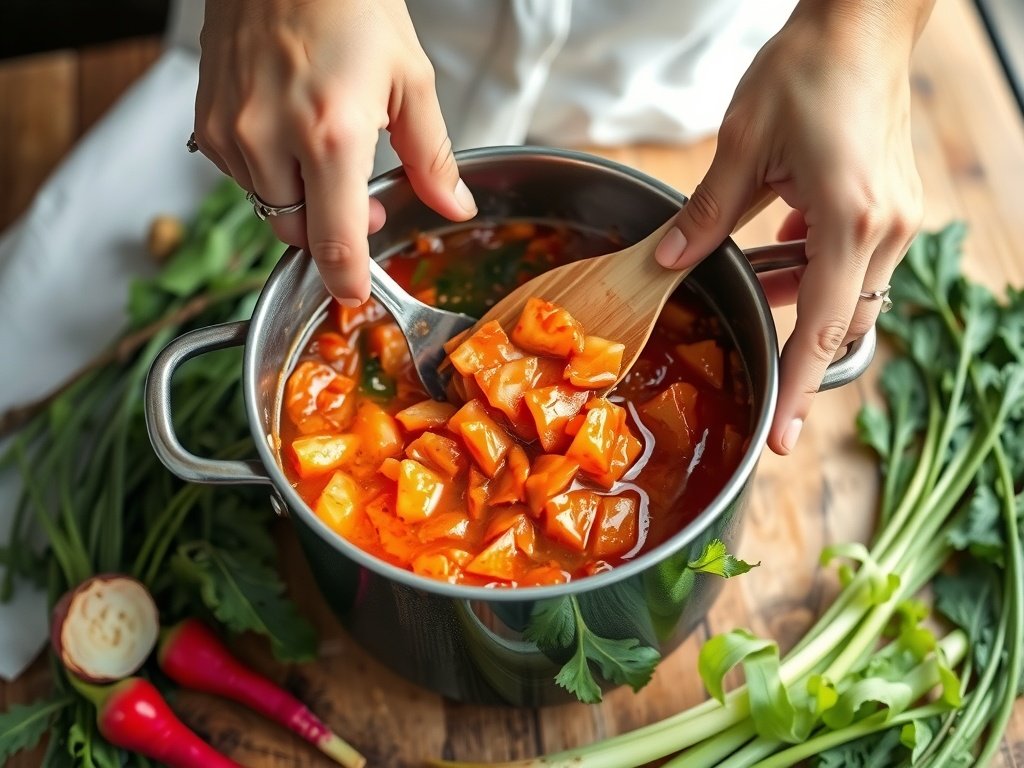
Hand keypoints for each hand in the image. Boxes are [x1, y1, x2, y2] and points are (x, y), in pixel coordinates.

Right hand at [192, 0, 477, 304]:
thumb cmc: (351, 4)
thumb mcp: (410, 80)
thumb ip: (432, 157)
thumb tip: (453, 207)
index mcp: (331, 134)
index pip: (334, 239)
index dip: (347, 278)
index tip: (354, 293)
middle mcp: (271, 138)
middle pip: (297, 232)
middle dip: (330, 232)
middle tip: (362, 203)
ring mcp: (232, 130)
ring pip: (268, 205)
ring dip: (300, 200)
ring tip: (327, 156)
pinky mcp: (208, 119)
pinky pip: (241, 175)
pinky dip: (270, 172)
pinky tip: (290, 136)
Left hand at [654, 0, 932, 454]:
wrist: (863, 20)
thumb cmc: (806, 70)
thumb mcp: (742, 146)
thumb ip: (706, 216)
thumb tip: (668, 264)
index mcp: (850, 219)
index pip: (823, 328)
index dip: (797, 388)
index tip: (782, 438)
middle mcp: (887, 228)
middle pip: (841, 320)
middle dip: (795, 344)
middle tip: (753, 362)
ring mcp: (900, 216)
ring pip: (849, 292)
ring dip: (801, 298)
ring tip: (752, 278)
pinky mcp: (897, 203)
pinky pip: (855, 259)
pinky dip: (816, 265)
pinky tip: (780, 238)